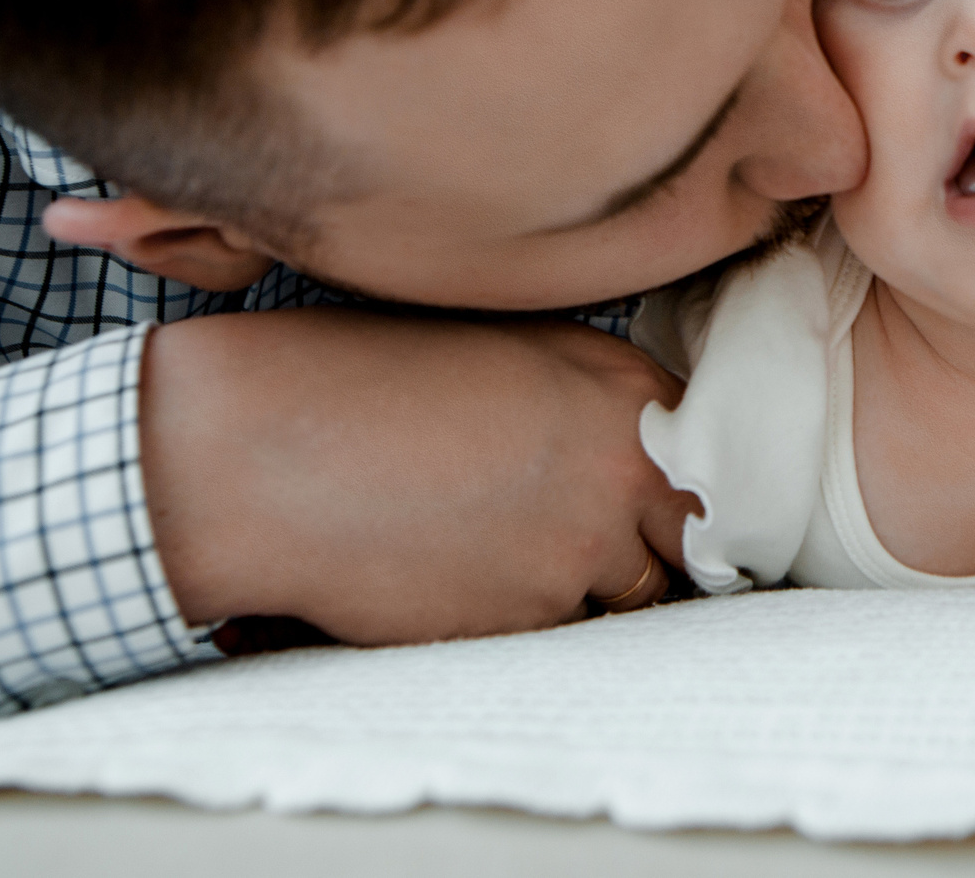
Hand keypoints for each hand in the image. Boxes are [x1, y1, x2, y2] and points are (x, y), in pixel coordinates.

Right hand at [140, 310, 698, 644]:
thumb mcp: (505, 347)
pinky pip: (560, 627)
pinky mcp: (528, 617)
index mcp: (624, 389)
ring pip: (629, 591)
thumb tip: (629, 441)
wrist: (269, 451)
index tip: (653, 498)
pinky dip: (527, 610)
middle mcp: (623, 470)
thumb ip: (588, 395)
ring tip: (509, 546)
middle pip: (689, 534)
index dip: (675, 484)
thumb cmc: (365, 380)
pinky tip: (467, 572)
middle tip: (598, 535)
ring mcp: (580, 551)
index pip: (705, 457)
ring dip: (589, 581)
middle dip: (658, 543)